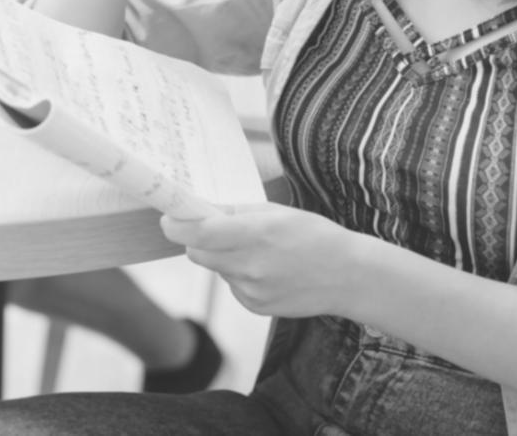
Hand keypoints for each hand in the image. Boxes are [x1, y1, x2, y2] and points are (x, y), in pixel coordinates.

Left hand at [162, 203, 355, 318]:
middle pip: (198, 254)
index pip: (199, 233)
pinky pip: (232, 286)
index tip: (168, 219)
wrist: (348, 276)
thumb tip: (201, 210)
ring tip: (258, 251)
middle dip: (199, 240)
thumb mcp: (277, 212)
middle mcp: (250, 266)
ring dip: (224, 258)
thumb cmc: (314, 235)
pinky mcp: (255, 307)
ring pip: (217, 270)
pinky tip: (268, 271)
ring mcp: (251, 291)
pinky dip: (240, 276)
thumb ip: (235, 213)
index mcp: (256, 234)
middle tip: (215, 231)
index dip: (176, 225)